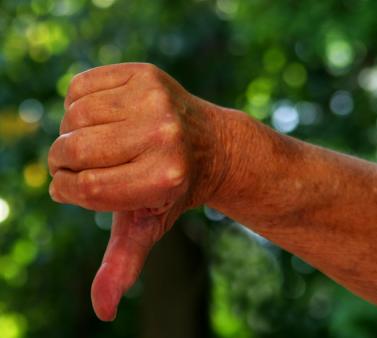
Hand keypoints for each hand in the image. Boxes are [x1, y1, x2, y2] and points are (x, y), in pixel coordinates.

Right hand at [48, 63, 226, 320]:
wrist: (212, 145)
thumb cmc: (173, 187)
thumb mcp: (150, 224)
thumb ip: (124, 263)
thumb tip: (104, 310)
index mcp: (161, 179)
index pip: (82, 187)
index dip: (69, 189)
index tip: (77, 187)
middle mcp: (161, 136)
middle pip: (71, 149)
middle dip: (66, 161)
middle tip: (85, 163)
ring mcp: (154, 99)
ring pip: (72, 115)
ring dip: (74, 132)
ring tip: (103, 140)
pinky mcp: (145, 73)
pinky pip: (80, 85)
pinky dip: (79, 103)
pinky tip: (107, 116)